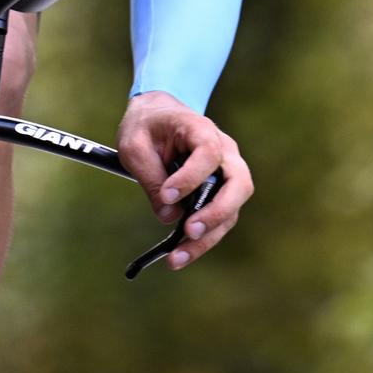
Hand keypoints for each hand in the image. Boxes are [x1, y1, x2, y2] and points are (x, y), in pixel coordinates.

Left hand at [117, 91, 254, 269]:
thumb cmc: (146, 127)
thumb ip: (150, 177)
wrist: (156, 116)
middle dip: (216, 212)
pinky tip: (181, 254)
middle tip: (189, 230)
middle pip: (238, 184)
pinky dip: (204, 239)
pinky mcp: (220, 192)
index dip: (191, 177)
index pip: (209, 153)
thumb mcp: (134, 145)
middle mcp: (224, 151)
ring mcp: (227, 173)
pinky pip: (220, 219)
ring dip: (209, 236)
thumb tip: (169, 216)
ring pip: (232, 209)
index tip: (167, 194)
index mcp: (201, 129)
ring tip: (178, 257)